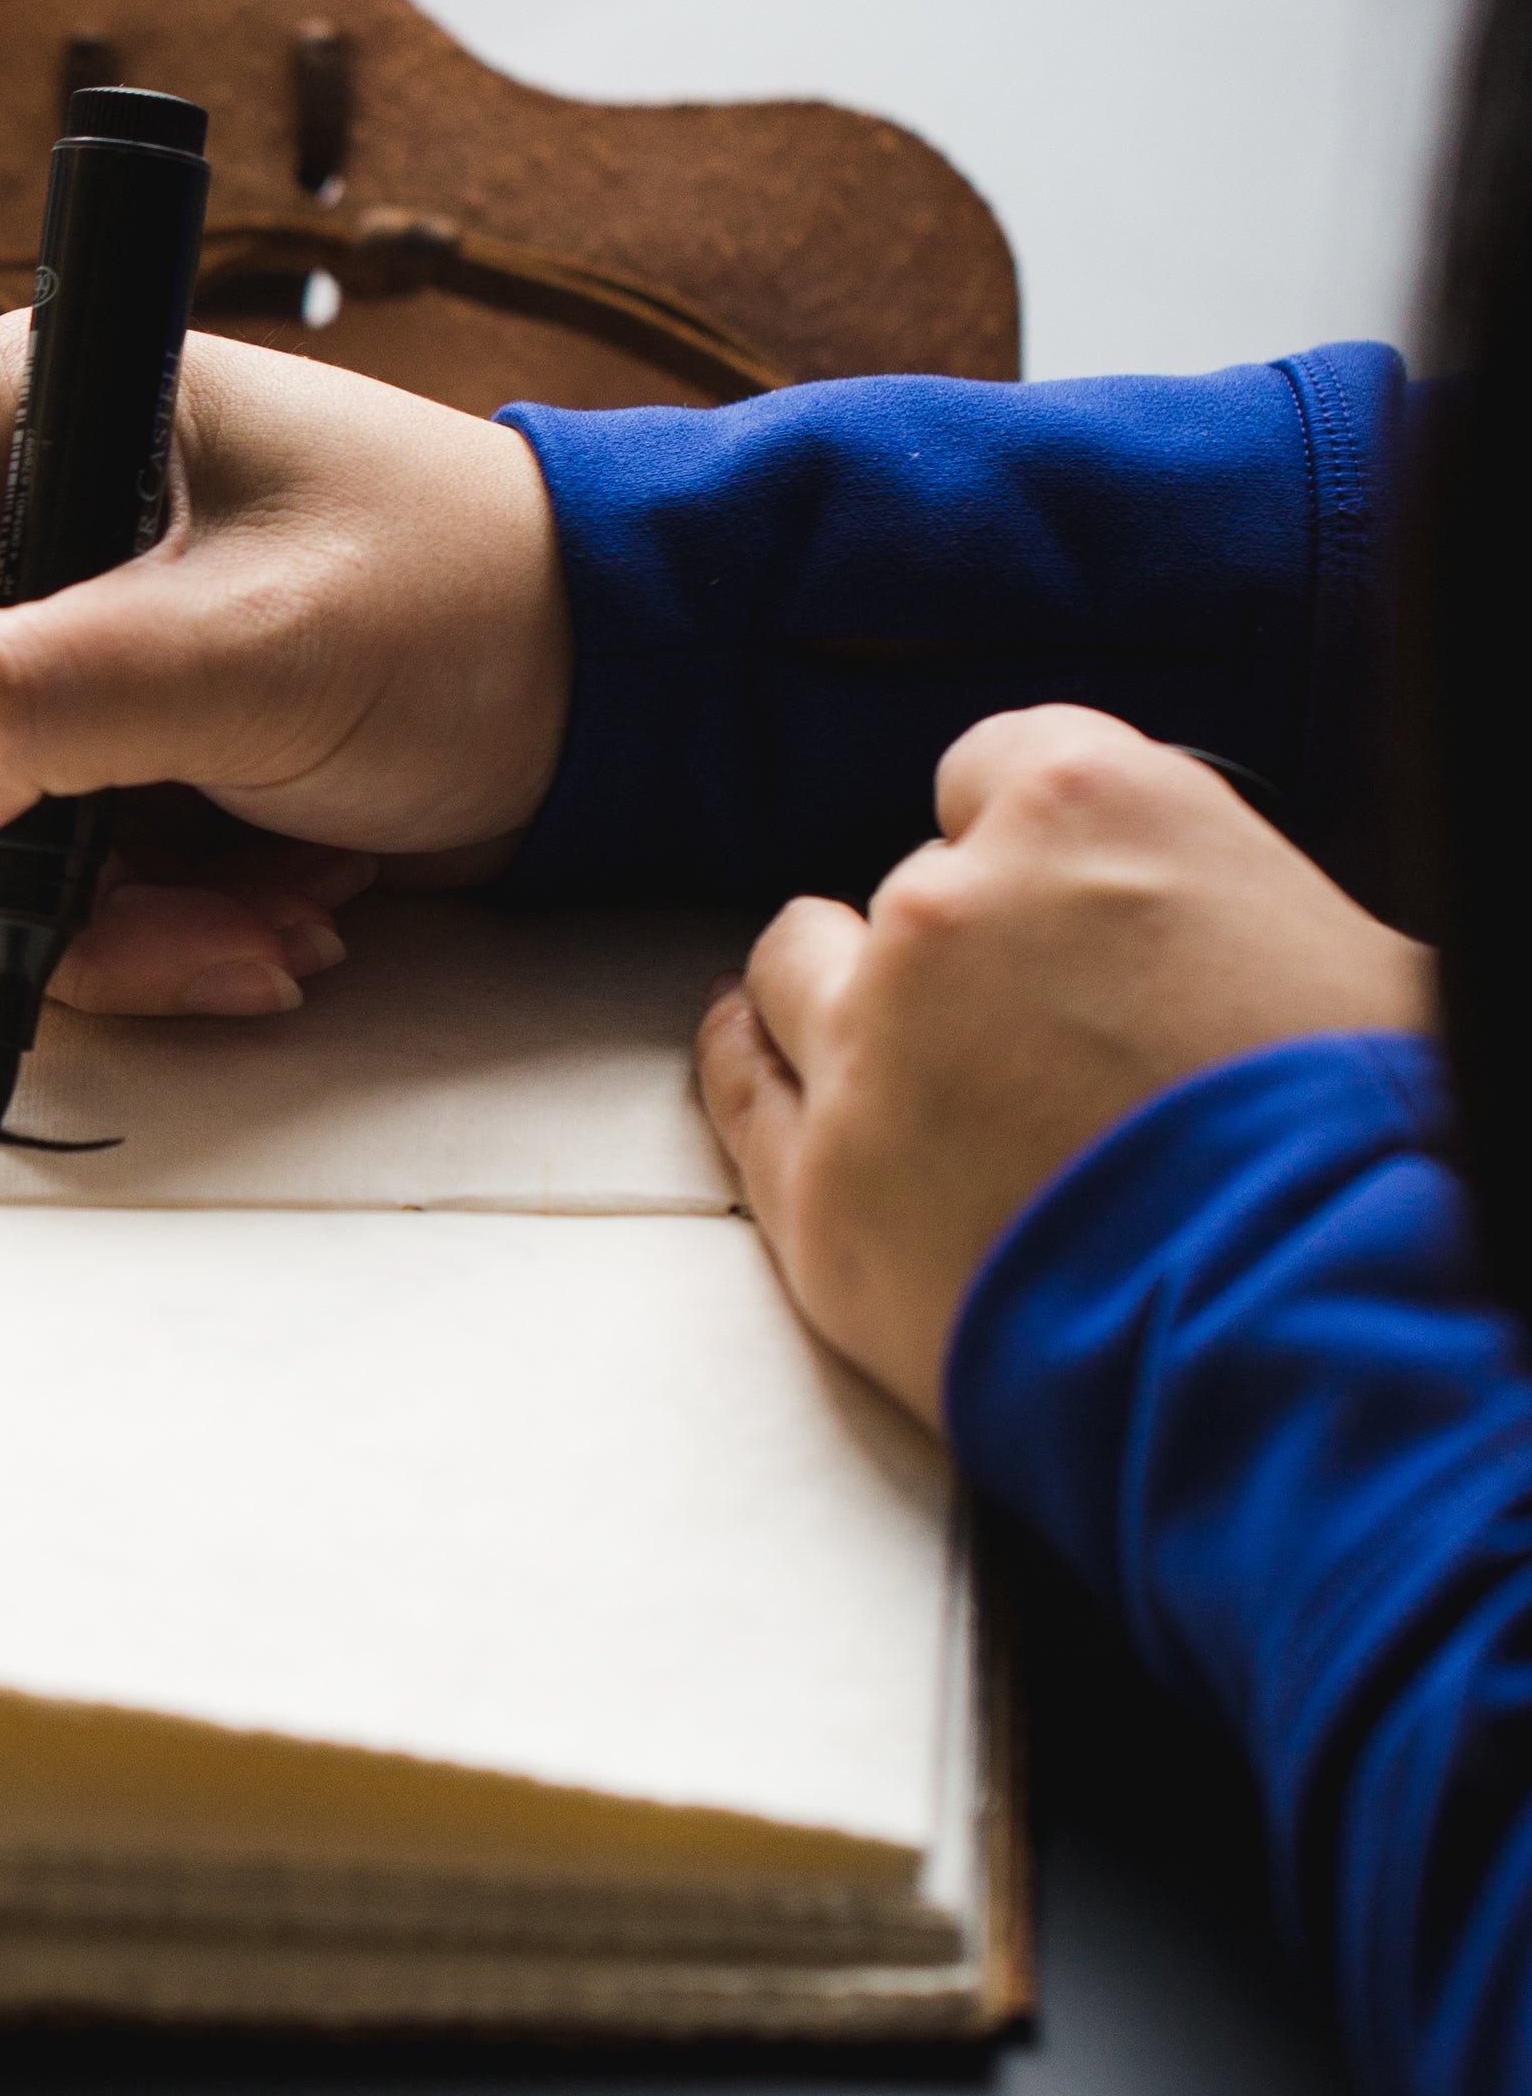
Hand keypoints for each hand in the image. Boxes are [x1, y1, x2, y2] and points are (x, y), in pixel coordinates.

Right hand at [0, 321, 568, 1017]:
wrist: (612, 697)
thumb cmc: (465, 606)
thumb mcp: (257, 647)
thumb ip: (49, 705)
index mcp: (22, 412)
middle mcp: (15, 533)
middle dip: (25, 862)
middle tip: (182, 919)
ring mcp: (57, 664)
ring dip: (107, 929)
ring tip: (273, 934)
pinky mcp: (109, 770)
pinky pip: (47, 891)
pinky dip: (157, 938)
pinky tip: (283, 925)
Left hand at [695, 708, 1435, 1424]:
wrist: (1297, 1328)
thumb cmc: (1353, 1147)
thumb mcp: (1344, 959)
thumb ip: (1224, 905)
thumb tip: (1212, 933)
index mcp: (1090, 811)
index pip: (1004, 768)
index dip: (1027, 839)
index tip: (1048, 892)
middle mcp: (951, 905)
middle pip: (917, 884)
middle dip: (964, 942)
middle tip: (1023, 1024)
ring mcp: (865, 1047)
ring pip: (799, 962)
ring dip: (838, 986)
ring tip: (871, 1030)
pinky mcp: (817, 1188)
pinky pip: (741, 1089)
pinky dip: (751, 1061)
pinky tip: (756, 1050)